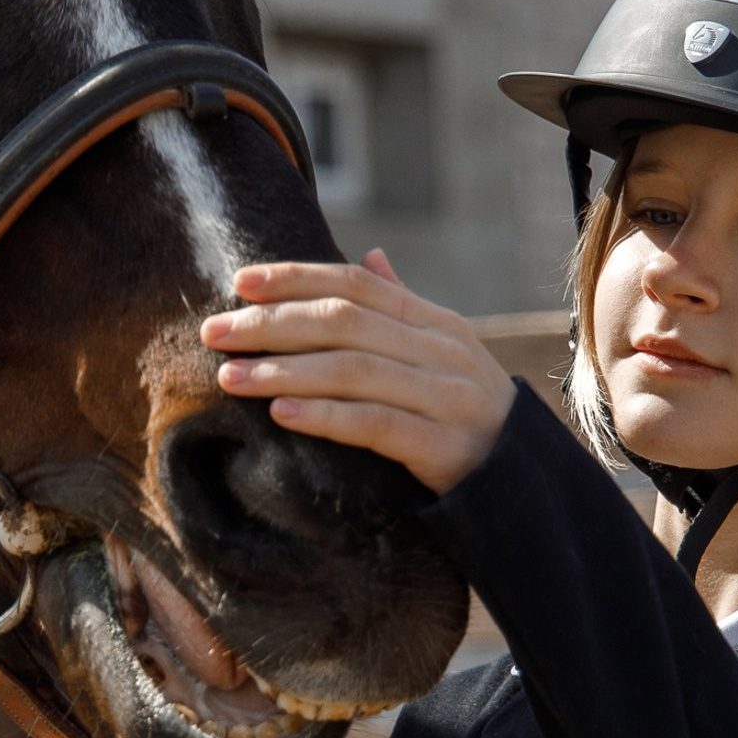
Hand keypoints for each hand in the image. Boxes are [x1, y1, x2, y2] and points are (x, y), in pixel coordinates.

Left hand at [201, 250, 514, 494]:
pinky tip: (280, 415)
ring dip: (282, 371)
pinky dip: (323, 416)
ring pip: (352, 370)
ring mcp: (446, 397)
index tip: (239, 282)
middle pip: (344, 322)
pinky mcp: (443, 447)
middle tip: (215, 332)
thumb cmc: (464, 414)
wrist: (522, 483)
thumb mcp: (441, 352)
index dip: (296, 278)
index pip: (356, 284)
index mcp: (434, 323)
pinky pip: (375, 424)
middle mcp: (441, 351)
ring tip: (229, 377)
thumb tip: (370, 255)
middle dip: (272, 324)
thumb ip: (402, 307)